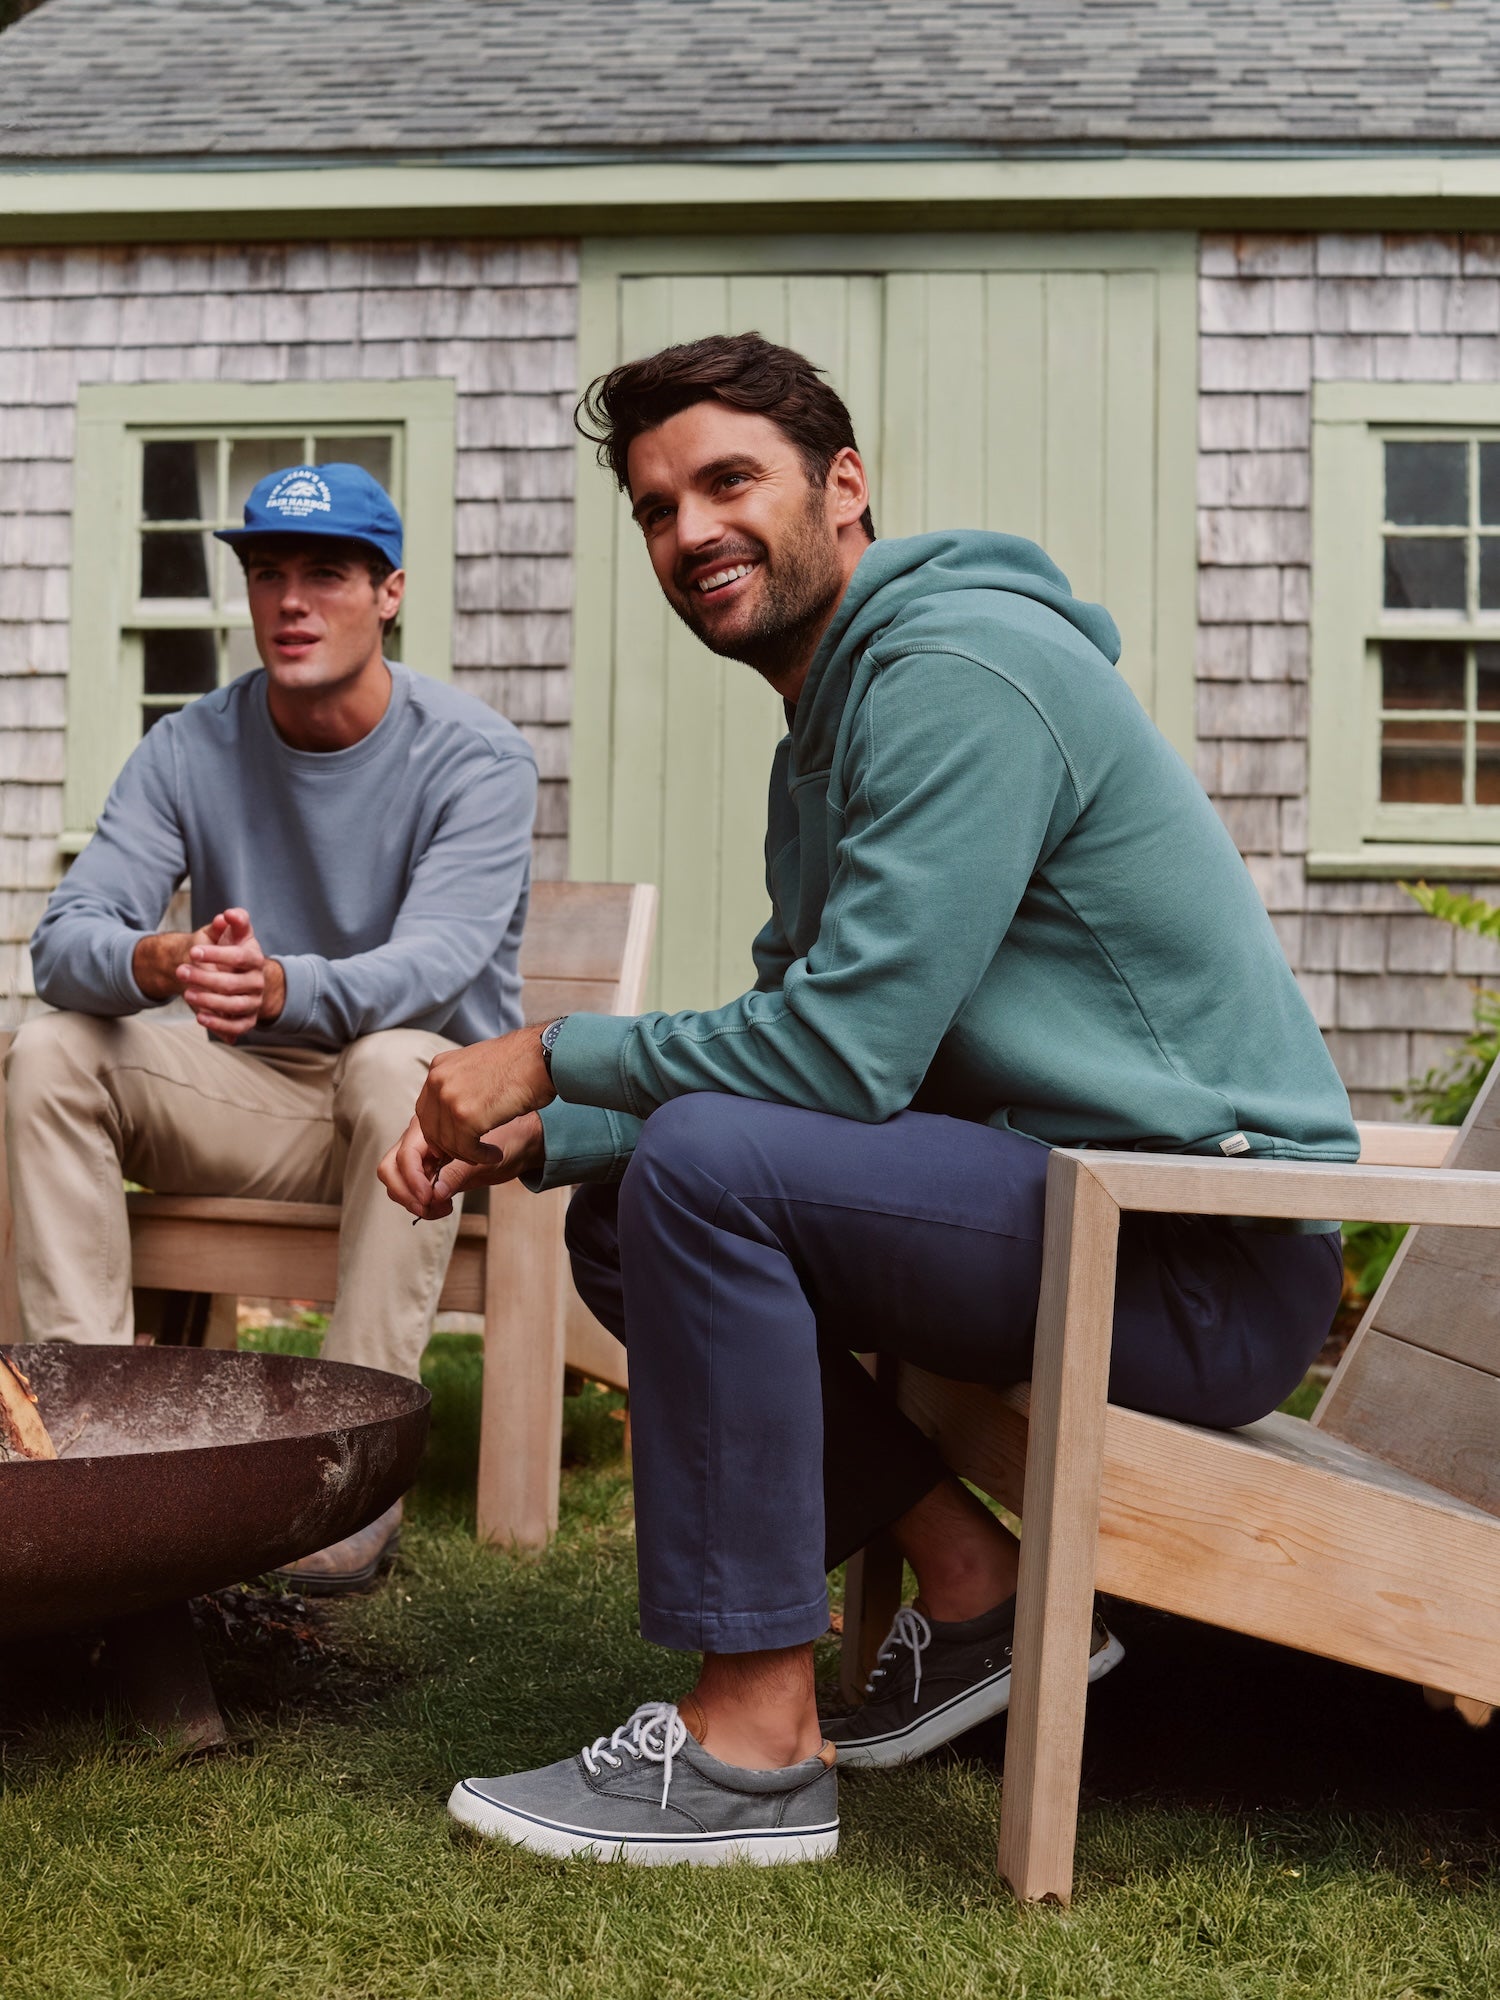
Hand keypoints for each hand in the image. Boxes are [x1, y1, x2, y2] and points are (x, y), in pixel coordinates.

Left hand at [132, 908, 285, 1040]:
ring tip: (186, 993)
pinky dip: (219, 1024)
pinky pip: (237, 1026)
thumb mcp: (233, 932)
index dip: (217, 955)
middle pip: (232, 984)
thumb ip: (236, 921)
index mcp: (255, 959)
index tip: (193, 952)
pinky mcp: (248, 1019)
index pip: (239, 957)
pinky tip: (199, 1016)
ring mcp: (254, 1002)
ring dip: (208, 1001)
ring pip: (234, 1006)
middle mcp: (258, 982)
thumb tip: (228, 915)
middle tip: (180, 971)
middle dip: (203, 978)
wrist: (232, 974)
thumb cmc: (229, 950)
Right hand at [378, 1110, 544, 1219]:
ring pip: (398, 1183)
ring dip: (413, 1201)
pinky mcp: (432, 1174)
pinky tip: (444, 1206)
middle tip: (429, 1207)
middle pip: (390, 1169)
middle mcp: (422, 1141)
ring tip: (442, 1208)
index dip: (412, 1180)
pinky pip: (415, 1191)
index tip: (429, 1199)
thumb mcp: (487, 1158)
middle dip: (404, 1193)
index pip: (404, 1156)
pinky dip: (424, 1204)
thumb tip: (434, 1194)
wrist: (525, 1142)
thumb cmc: (510, 1139)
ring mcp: (424, 1158)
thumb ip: (458, 1173)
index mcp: (431, 1126)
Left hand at [413, 1027, 554, 1167]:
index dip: (437, 1131)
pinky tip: (494, 1154)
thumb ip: (460, 1085)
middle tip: (468, 1155)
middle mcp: (438, 1081)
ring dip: (468, 1154)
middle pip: (431, 1127)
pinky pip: (466, 1148)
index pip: (426, 1109)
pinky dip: (481, 1156)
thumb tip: (454, 1113)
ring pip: (448, 1142)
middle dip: (449, 1146)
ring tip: (488, 1154)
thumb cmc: (520, 1062)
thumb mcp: (477, 1066)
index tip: (451, 1144)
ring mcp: (449, 1098)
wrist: (540, 1057)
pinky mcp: (465, 1117)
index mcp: (439, 1067)